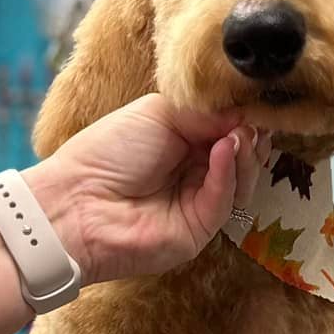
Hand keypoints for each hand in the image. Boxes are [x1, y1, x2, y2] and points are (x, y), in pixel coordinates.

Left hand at [29, 96, 269, 284]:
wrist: (76, 202)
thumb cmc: (107, 151)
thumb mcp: (158, 114)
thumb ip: (204, 114)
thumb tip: (245, 118)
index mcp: (183, 144)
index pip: (227, 132)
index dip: (243, 119)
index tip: (257, 104)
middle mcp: (195, 174)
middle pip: (241, 157)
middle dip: (249, 137)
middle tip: (250, 122)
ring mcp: (199, 204)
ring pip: (240, 180)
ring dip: (243, 155)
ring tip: (237, 136)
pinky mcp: (199, 230)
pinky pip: (223, 200)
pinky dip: (228, 173)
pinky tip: (224, 150)